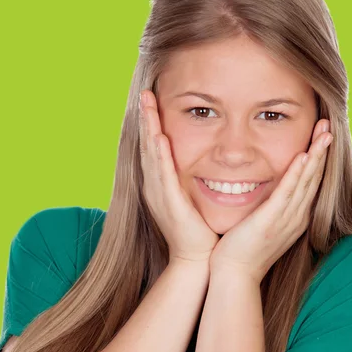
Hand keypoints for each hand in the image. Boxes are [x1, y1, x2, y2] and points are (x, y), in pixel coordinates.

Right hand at [139, 89, 219, 265]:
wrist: (197, 258)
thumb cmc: (199, 230)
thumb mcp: (193, 198)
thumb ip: (194, 178)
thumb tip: (207, 160)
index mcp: (161, 183)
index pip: (154, 146)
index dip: (151, 122)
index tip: (152, 99)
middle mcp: (155, 185)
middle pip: (147, 144)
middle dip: (145, 118)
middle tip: (144, 93)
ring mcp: (159, 193)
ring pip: (151, 153)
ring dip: (148, 127)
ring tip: (146, 104)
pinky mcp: (169, 202)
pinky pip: (163, 173)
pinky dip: (159, 154)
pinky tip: (159, 136)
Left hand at [209, 119, 332, 282]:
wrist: (234, 275)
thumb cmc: (243, 249)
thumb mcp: (262, 223)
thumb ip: (268, 205)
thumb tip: (266, 189)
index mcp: (295, 216)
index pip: (311, 181)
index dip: (318, 158)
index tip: (322, 136)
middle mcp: (296, 216)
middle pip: (314, 177)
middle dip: (322, 150)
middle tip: (329, 125)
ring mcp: (286, 219)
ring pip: (306, 181)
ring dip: (316, 155)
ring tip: (325, 133)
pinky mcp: (271, 221)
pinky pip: (287, 192)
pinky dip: (297, 173)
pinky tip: (304, 156)